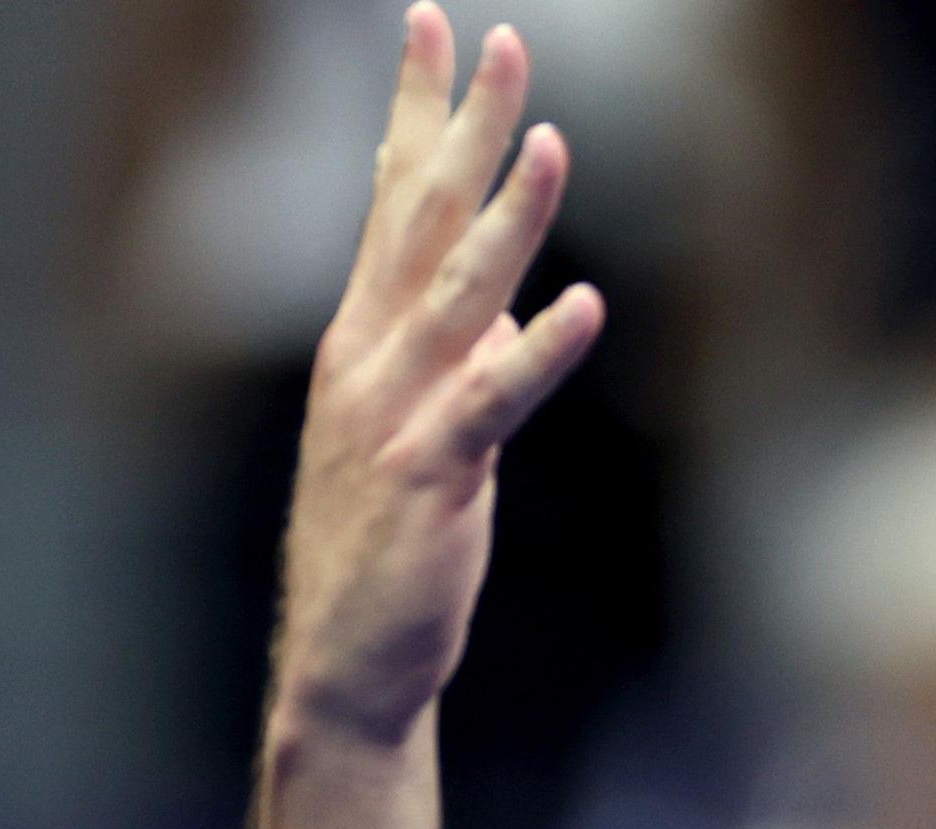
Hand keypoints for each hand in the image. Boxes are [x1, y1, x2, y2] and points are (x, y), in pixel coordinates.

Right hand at [268, 7, 601, 741]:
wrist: (348, 658)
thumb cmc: (394, 540)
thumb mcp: (428, 425)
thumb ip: (456, 354)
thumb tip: (501, 296)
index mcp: (364, 334)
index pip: (391, 197)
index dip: (416, 110)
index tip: (436, 26)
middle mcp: (369, 355)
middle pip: (420, 216)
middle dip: (463, 124)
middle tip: (505, 40)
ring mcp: (395, 411)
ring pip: (457, 292)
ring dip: (508, 215)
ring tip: (554, 141)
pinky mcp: (435, 474)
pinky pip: (494, 399)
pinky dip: (539, 350)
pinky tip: (586, 304)